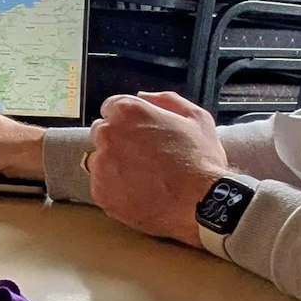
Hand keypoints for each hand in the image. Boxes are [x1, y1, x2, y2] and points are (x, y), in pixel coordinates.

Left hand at [87, 92, 229, 245]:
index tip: (138, 133)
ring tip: (142, 177)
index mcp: (128, 111)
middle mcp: (109, 134)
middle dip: (118, 141)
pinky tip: (138, 193)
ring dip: (113, 165)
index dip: (127, 120)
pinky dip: (115, 189)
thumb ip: (165, 100)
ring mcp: (102, 164)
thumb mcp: (196, 117)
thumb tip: (143, 96)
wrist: (201, 204)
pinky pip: (101, 186)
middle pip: (102, 132)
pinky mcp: (100, 192)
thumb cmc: (201, 161)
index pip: (111, 107)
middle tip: (143, 157)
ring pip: (99, 160)